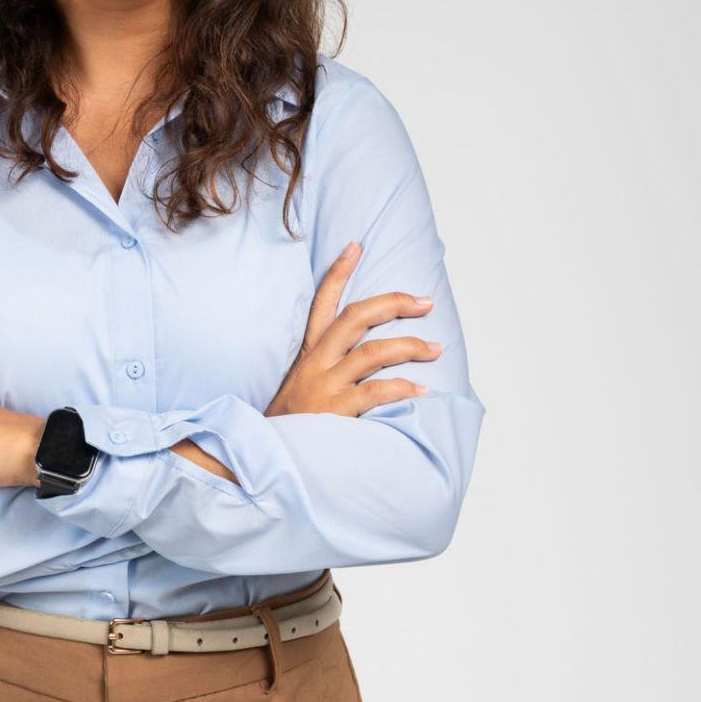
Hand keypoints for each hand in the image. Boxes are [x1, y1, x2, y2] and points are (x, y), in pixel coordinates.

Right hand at [264, 241, 442, 418]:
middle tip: (424, 301)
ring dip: (409, 346)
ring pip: (373, 352)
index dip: (338, 273)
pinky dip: (402, 388)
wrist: (264, 455)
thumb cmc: (291, 422)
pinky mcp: (336, 411)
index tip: (356, 246)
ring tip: (435, 348)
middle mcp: (317, 362)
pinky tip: (421, 390)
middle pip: (356, 317)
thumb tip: (357, 355)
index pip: (322, 303)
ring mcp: (326, 385)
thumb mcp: (299, 384)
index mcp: (309, 352)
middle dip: (393, 303)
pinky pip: (376, 392)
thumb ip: (323, 366)